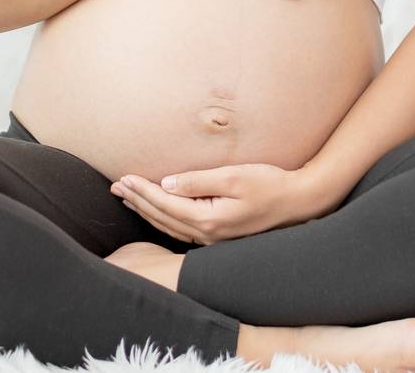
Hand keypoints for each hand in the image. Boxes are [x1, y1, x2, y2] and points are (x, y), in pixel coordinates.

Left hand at [108, 161, 324, 244]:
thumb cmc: (270, 184)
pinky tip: (157, 211)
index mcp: (209, 220)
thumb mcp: (234, 177)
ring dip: (147, 210)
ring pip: (170, 225)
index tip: (123, 178)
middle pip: (163, 217)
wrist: (299, 202)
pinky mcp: (219, 235)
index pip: (165, 204)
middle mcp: (207, 235)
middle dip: (138, 201)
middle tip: (116, 187)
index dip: (142, 190)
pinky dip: (163, 218)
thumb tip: (167, 183)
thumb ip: (198, 181)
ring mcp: (213, 238)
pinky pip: (181, 229)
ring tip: (127, 198)